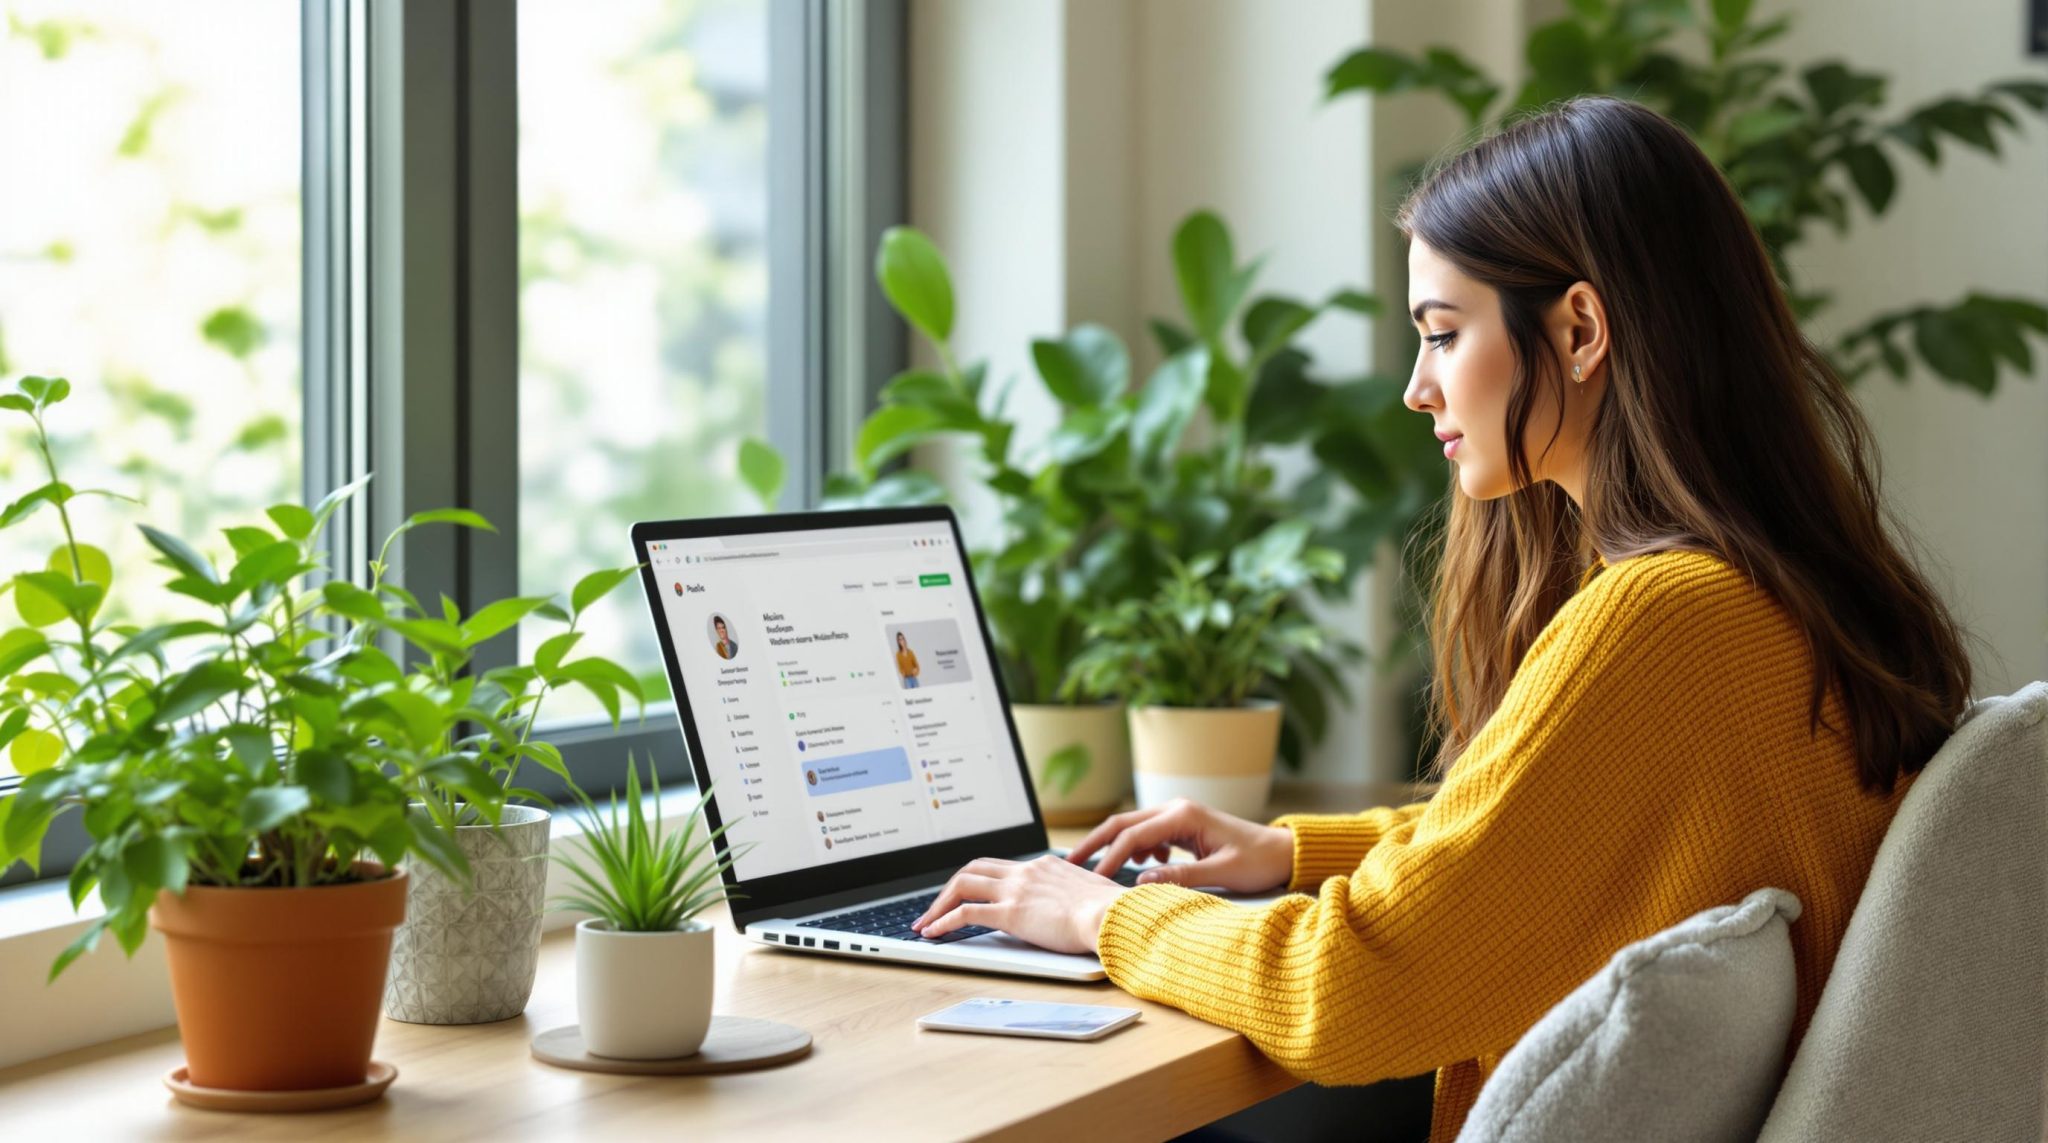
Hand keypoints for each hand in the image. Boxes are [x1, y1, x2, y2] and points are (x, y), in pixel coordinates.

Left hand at [912, 855, 1127, 954]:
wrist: (1112, 915)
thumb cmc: (1110, 911)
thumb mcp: (1089, 893)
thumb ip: (1073, 894)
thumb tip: (1076, 905)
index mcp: (1043, 865)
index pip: (999, 866)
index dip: (977, 880)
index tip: (966, 895)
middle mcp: (1025, 871)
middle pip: (973, 869)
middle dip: (949, 888)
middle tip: (935, 907)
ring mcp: (1016, 890)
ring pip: (962, 885)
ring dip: (939, 904)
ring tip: (926, 923)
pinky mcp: (1011, 912)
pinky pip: (966, 913)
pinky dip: (944, 922)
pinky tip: (934, 934)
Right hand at [1064, 797, 1294, 893]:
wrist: (1282, 851)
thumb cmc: (1257, 861)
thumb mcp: (1221, 873)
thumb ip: (1181, 877)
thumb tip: (1142, 883)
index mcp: (1183, 816)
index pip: (1133, 837)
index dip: (1109, 858)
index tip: (1094, 880)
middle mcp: (1176, 809)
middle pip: (1123, 824)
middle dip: (1095, 843)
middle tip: (1070, 863)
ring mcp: (1178, 815)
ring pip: (1132, 828)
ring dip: (1112, 846)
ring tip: (1096, 868)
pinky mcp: (1182, 826)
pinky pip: (1147, 834)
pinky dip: (1135, 849)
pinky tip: (1142, 867)